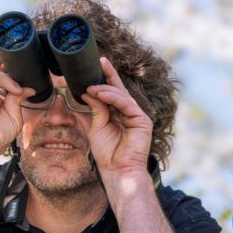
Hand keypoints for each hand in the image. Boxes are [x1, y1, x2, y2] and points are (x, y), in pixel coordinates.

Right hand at [0, 56, 33, 163]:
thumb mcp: (14, 116)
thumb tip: (29, 88)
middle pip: (3, 79)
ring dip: (8, 80)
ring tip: (16, 89)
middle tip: (22, 87)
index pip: (10, 85)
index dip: (18, 81)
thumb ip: (18, 99)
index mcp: (0, 102)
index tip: (30, 79)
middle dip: (14, 79)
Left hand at [81, 57, 153, 176]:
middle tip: (99, 61)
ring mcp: (137, 116)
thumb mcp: (97, 127)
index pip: (112, 92)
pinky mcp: (142, 120)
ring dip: (105, 89)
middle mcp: (129, 113)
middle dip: (109, 75)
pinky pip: (127, 104)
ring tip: (91, 87)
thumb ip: (96, 110)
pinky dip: (113, 97)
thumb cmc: (107, 154)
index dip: (106, 78)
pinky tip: (100, 94)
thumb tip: (89, 92)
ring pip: (121, 96)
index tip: (96, 65)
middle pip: (119, 89)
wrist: (117, 171)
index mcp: (118, 114)